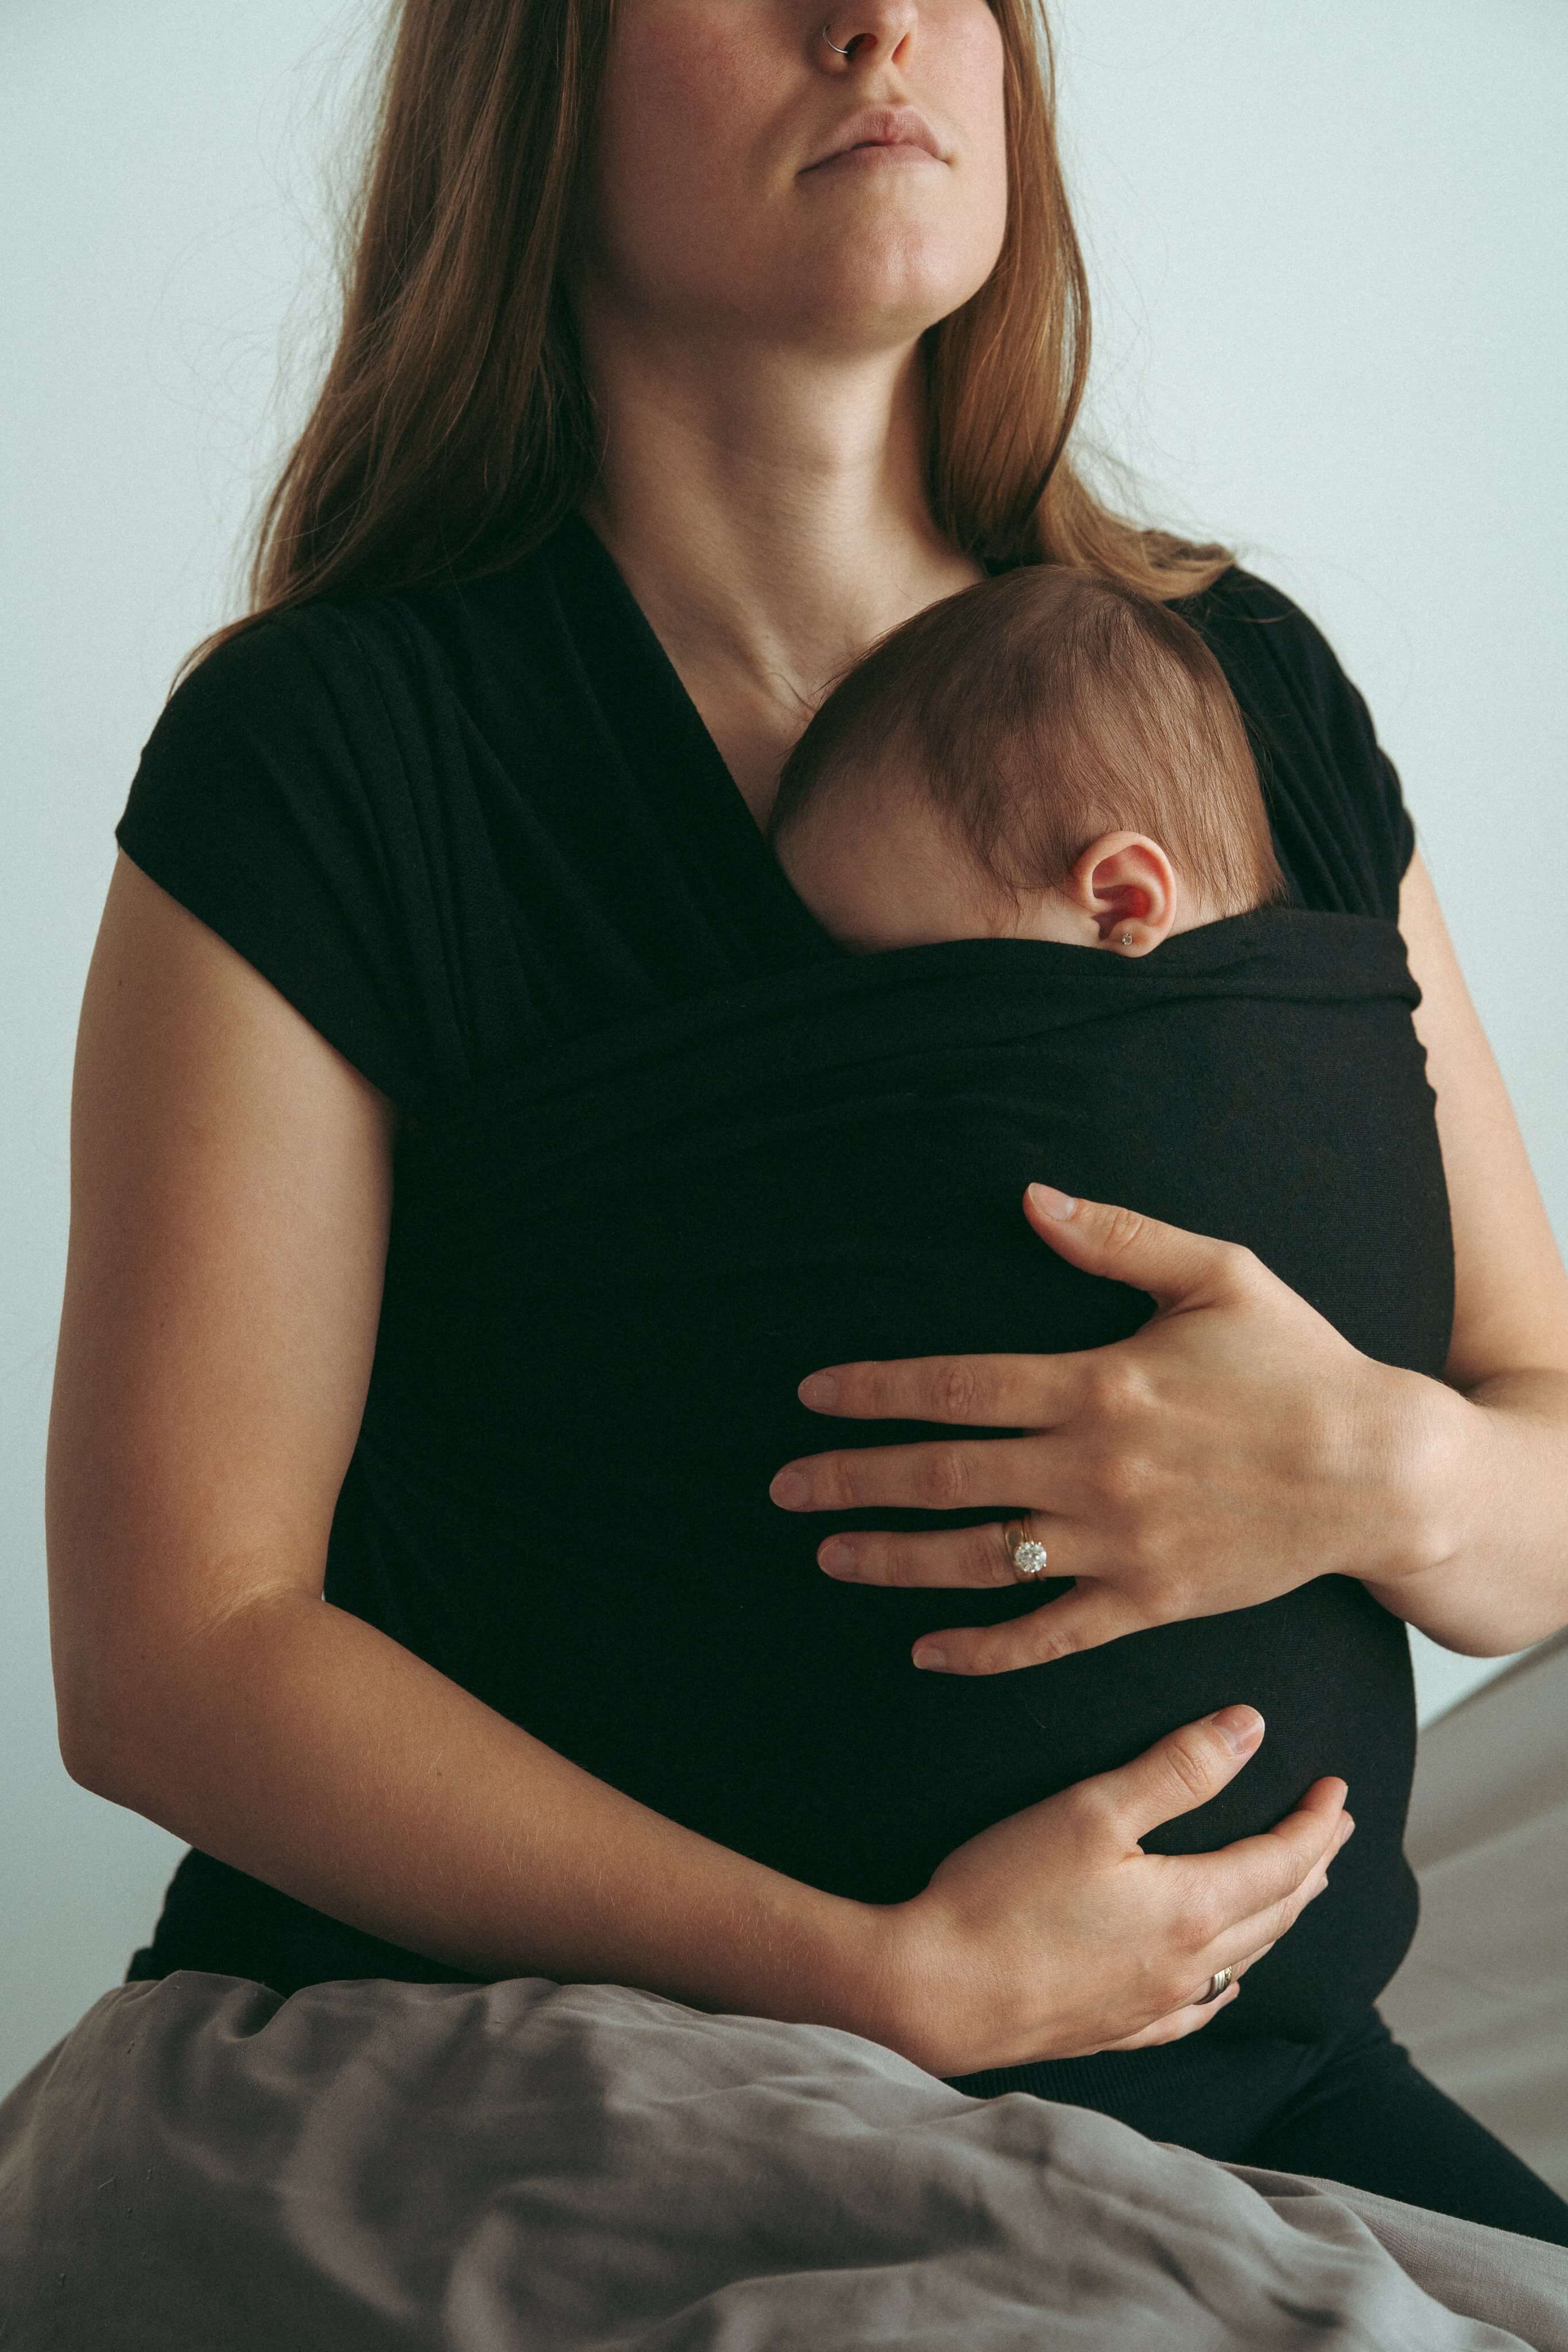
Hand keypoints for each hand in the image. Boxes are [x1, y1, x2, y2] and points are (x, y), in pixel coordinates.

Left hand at [770, 1182, 1419, 1673]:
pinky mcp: (1150, 1600)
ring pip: (979, 1557)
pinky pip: (1049, 1633)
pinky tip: (924, 1649)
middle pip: (945, 1473)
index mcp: (1100, 1380)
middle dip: (852, 1480)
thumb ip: (1117, 1237)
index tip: (811, 1398)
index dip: (874, 1391)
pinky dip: (982, 1648)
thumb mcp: (1218, 1274)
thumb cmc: (1298, 1361)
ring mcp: (1120, 1541)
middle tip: (784, 1489)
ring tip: (828, 1555)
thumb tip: (1031, 1196)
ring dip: (893, 1559)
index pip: (956, 1386)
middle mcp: (1096, 1465)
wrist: (1383, 1468)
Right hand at [876, 1703, 1354, 2075]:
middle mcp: (1186, 1966)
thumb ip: (1178, 1769)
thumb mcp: (1092, 1809)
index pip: (1281, 1862)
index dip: (1314, 1823)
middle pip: (1274, 1912)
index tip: (1337, 1789)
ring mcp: (1152, 2004)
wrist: (934, 1991)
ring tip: (1297, 1888)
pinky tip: (1226, 1982)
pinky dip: (1226, 1983)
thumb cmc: (1005, 1893)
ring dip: (1279, 1917)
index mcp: (1191, 1908)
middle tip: (1334, 1830)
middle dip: (1310, 1864)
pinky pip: (1197, 2008)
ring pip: (1244, 1960)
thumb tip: (1251, 1728)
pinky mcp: (1115, 2030)